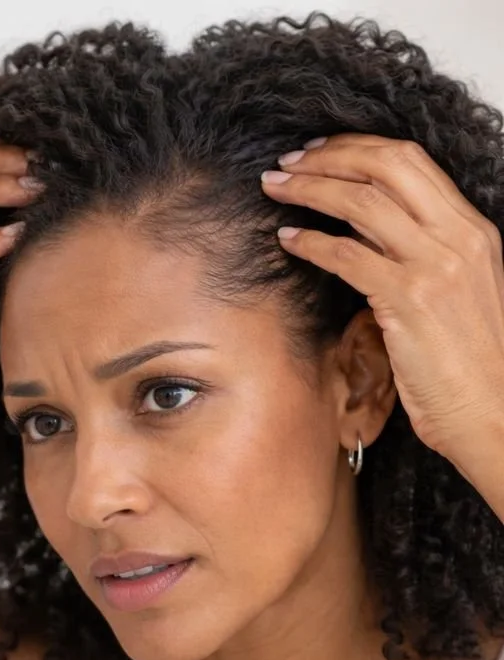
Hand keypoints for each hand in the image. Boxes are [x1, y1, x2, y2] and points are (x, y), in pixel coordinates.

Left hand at [260, 133, 503, 463]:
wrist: (491, 412)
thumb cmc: (468, 367)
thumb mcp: (456, 293)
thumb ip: (421, 255)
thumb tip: (365, 231)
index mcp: (473, 230)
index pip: (411, 161)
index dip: (358, 149)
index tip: (320, 152)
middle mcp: (458, 238)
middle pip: (385, 166)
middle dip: (329, 156)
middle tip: (289, 161)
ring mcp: (435, 266)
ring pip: (361, 202)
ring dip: (309, 189)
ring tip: (276, 189)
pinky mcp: (408, 300)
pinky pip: (347, 255)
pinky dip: (311, 242)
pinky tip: (288, 239)